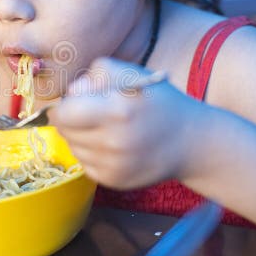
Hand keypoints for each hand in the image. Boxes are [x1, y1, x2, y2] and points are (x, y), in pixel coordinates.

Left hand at [50, 58, 203, 189]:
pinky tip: (111, 145)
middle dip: (71, 120)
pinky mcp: (113, 181)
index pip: (64, 114)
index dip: (65, 106)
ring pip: (73, 148)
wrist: (190, 141)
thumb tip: (71, 94)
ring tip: (105, 129)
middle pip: (65, 131)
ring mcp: (113, 166)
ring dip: (80, 137)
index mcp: (116, 111)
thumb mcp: (131, 74)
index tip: (74, 103)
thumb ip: (96, 75)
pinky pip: (85, 163)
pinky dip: (91, 153)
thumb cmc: (158, 101)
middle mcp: (112, 143)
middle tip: (91, 114)